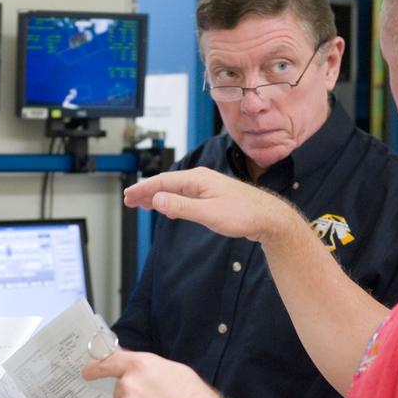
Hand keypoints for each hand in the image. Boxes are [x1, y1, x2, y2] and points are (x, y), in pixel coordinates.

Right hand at [123, 167, 297, 242]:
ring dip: (158, 197)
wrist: (269, 218)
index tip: (128, 195)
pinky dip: (171, 201)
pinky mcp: (212, 196)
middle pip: (167, 183)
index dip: (144, 189)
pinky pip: (185, 196)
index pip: (163, 181)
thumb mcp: (209, 213)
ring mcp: (207, 187)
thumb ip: (182, 207)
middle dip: (147, 192)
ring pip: (176, 190)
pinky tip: (168, 208)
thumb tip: (158, 200)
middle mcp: (201, 179)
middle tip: (129, 200)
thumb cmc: (244, 214)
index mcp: (198, 179)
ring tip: (142, 204)